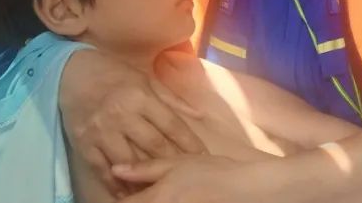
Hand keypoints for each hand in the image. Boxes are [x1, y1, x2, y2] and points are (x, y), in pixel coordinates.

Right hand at [60, 50, 207, 195]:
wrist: (71, 73)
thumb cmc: (114, 75)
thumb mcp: (146, 79)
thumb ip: (172, 99)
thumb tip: (199, 115)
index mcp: (140, 96)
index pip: (171, 125)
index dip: (190, 143)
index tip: (203, 156)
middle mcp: (122, 114)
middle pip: (154, 146)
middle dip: (174, 163)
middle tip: (188, 175)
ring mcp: (102, 131)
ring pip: (130, 162)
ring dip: (146, 179)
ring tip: (162, 189)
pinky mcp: (85, 144)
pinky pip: (103, 170)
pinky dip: (116, 184)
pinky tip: (129, 193)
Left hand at [113, 156, 253, 202]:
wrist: (246, 190)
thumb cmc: (213, 172)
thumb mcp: (177, 163)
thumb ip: (144, 169)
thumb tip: (115, 169)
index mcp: (155, 199)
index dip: (119, 199)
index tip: (123, 193)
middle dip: (134, 202)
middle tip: (143, 193)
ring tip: (165, 195)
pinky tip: (176, 199)